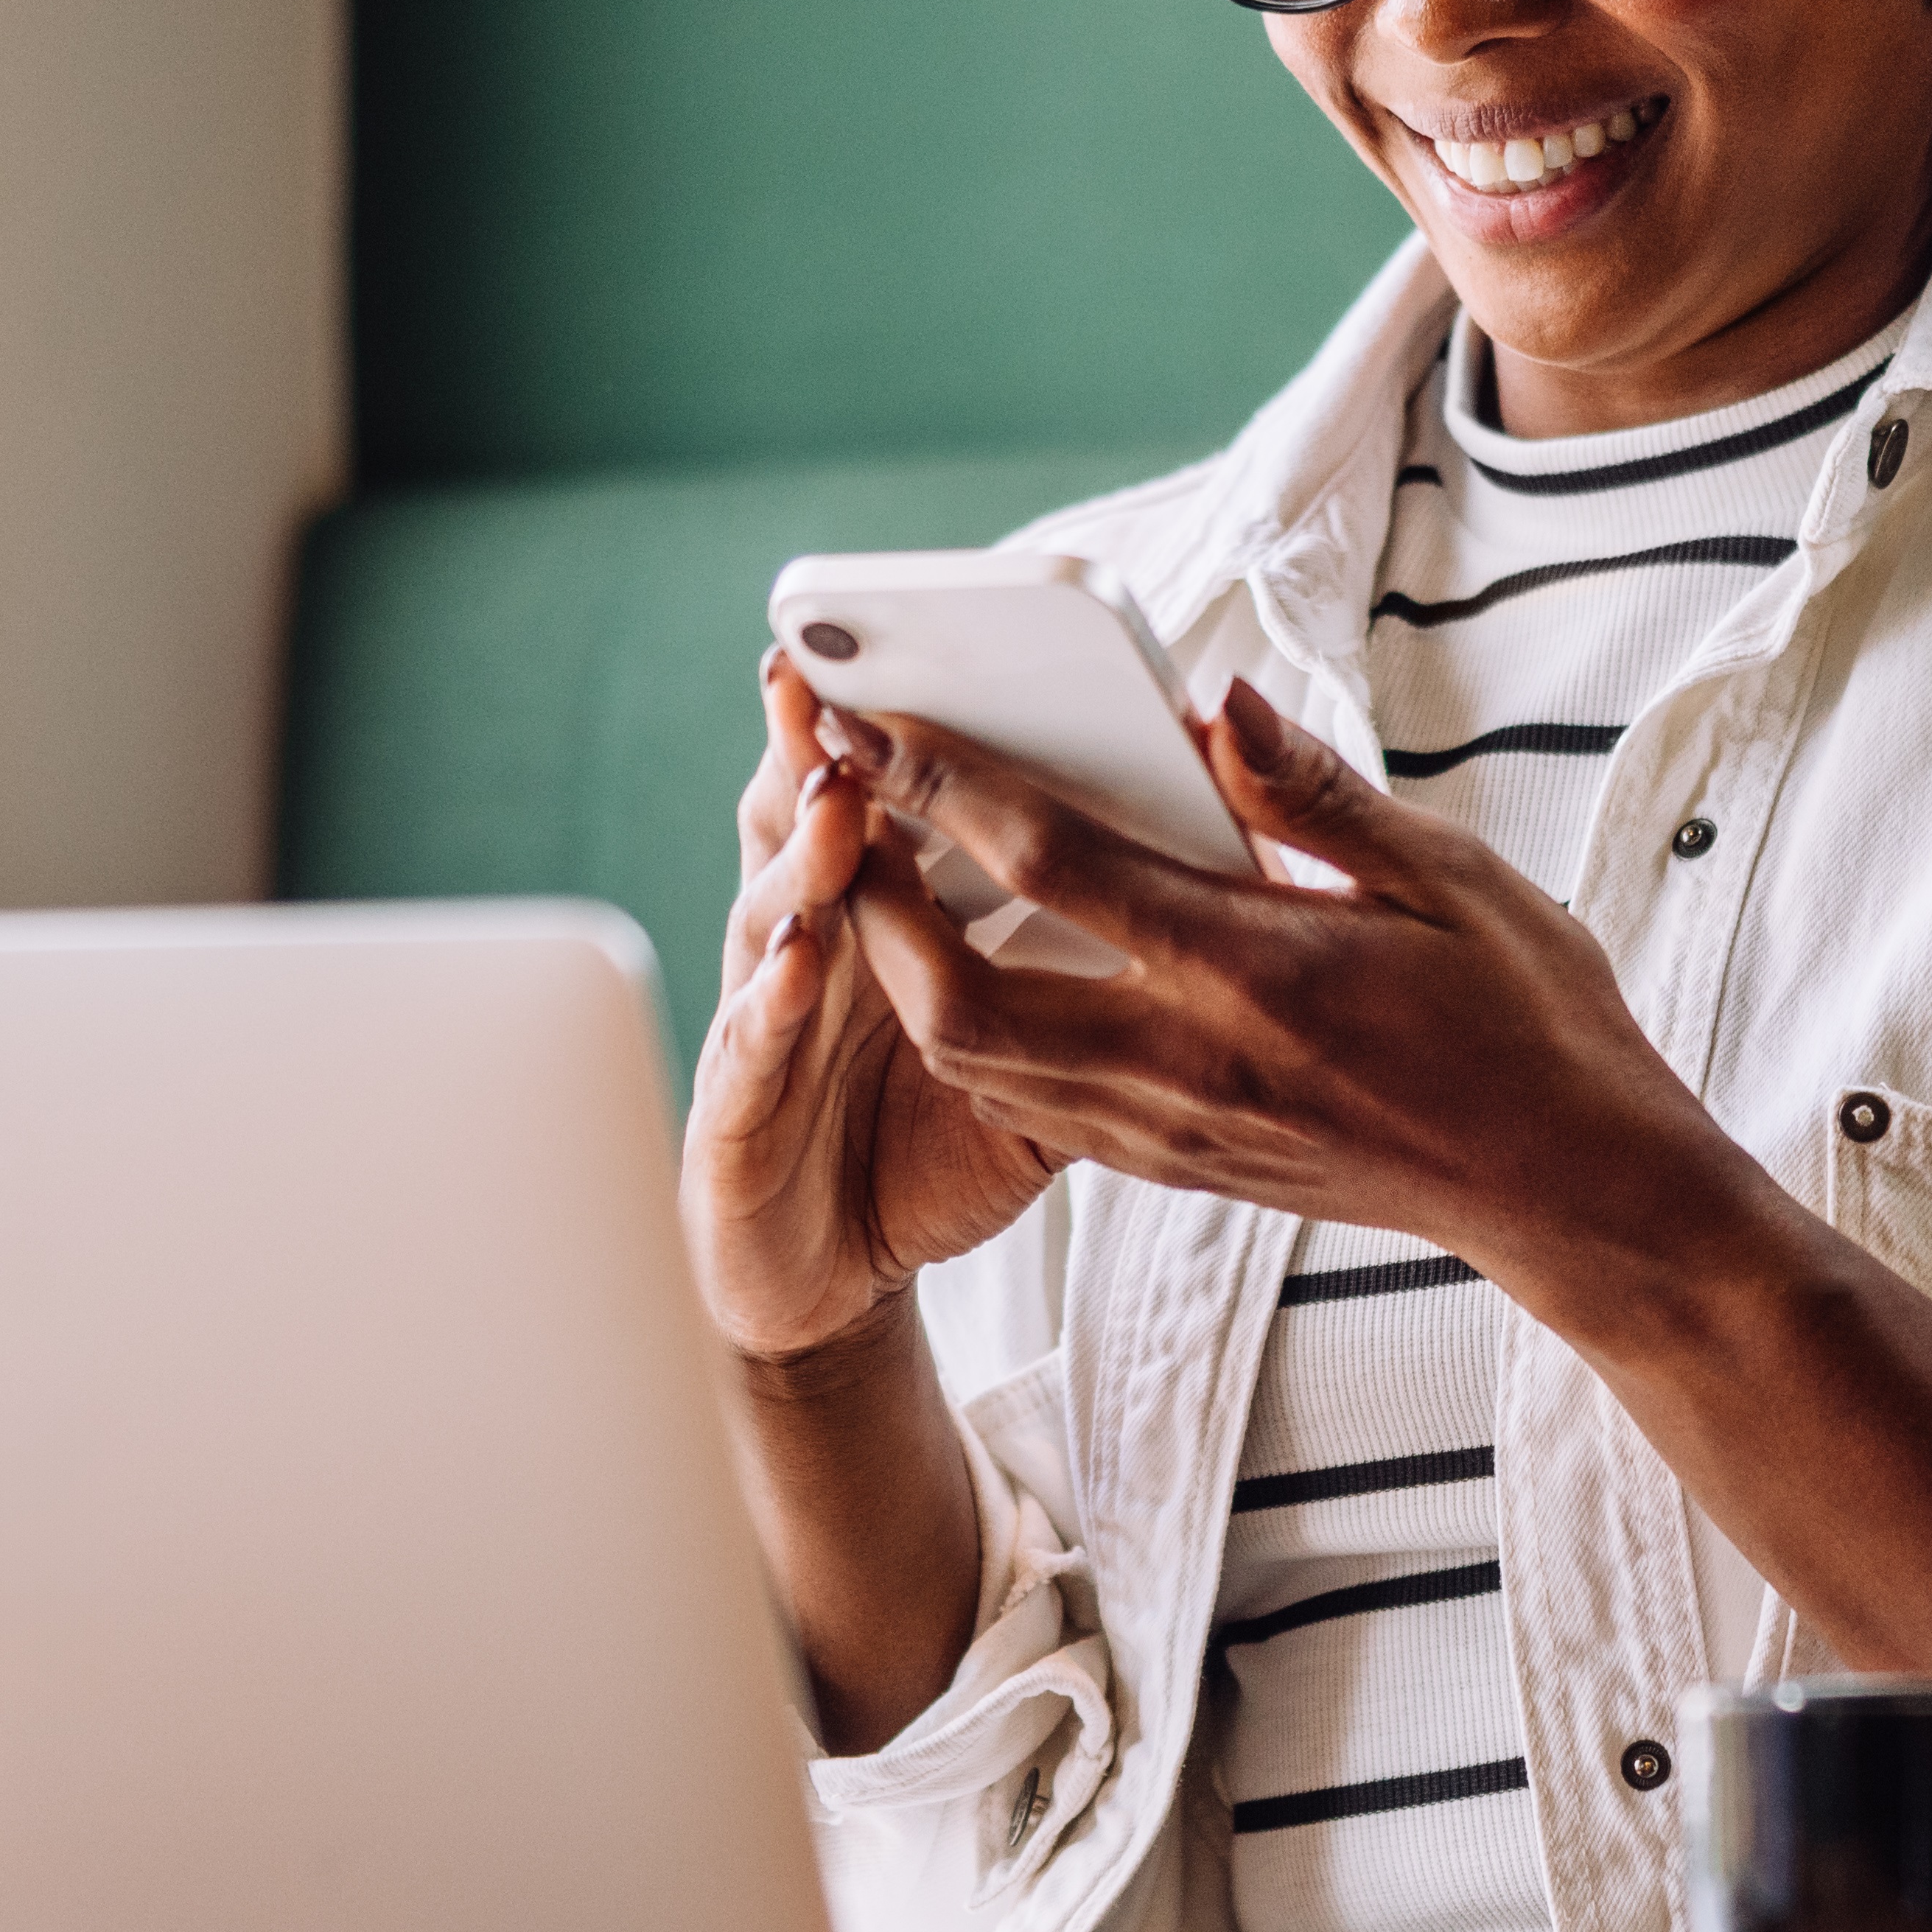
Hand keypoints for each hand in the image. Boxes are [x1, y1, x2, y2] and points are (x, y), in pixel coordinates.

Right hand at [680, 651, 1065, 1364]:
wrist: (827, 1289)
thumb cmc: (932, 1158)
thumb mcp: (1054, 1060)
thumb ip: (1106, 964)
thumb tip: (1201, 862)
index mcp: (884, 927)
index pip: (887, 810)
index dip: (898, 736)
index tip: (927, 642)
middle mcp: (808, 962)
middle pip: (807, 837)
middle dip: (813, 753)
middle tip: (830, 673)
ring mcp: (760, 1039)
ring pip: (771, 926)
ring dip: (801, 858)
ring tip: (836, 795)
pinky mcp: (730, 1129)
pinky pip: (745, 1058)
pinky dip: (766, 1006)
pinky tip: (794, 957)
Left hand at [825, 675, 1733, 1274]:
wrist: (1569, 1191)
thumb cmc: (1531, 1023)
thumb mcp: (1452, 879)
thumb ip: (1316, 796)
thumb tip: (1211, 704)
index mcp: (1256, 972)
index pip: (1054, 863)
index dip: (944, 784)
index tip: (874, 716)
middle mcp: (1191, 1064)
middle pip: (960, 994)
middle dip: (872, 898)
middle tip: (837, 808)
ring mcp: (1176, 1129)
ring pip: (977, 1061)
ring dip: (902, 972)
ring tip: (875, 879)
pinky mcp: (1177, 1169)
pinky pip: (1032, 1104)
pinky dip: (973, 1033)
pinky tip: (968, 966)